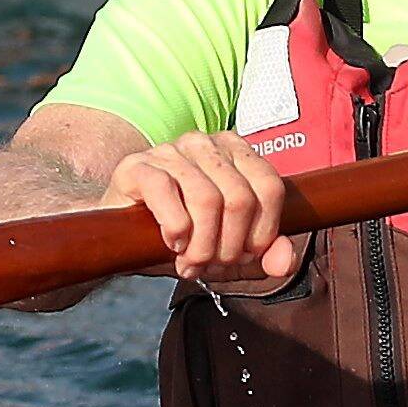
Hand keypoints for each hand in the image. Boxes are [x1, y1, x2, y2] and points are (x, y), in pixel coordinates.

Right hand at [110, 127, 306, 291]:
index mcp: (235, 151)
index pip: (270, 187)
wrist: (121, 234)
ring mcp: (170, 150)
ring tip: (189, 262)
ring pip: (206, 199)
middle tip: (211, 263)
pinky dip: (175, 228)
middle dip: (228, 246)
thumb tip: (285, 262)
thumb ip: (262, 253)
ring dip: (201, 245)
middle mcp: (205, 143)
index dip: (262, 231)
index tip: (242, 255)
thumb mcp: (228, 248)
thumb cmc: (181, 236)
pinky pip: (167, 193)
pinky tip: (172, 243)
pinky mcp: (138, 165)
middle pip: (239, 198)